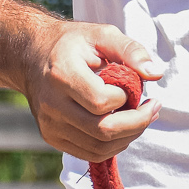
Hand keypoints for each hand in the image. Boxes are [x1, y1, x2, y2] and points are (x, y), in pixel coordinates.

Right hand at [20, 20, 164, 161]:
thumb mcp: (104, 35)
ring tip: (142, 117)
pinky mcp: (51, 137)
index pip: (101, 102)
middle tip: (153, 108)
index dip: (126, 99)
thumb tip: (155, 74)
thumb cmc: (74, 44)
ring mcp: (49, 125)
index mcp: (62, 74)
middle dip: (137, 123)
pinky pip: (89, 153)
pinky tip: (123, 128)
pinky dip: (113, 145)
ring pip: (98, 148)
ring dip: (129, 137)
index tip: (135, 87)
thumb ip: (131, 51)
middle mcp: (51, 104)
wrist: (33, 56)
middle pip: (102, 131)